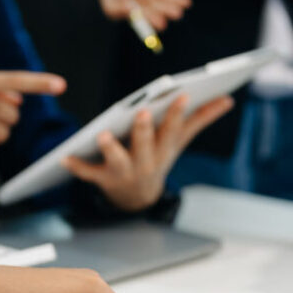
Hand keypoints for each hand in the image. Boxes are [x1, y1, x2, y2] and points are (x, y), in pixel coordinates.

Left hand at [62, 95, 233, 211]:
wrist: (137, 197)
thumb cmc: (158, 157)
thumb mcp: (179, 141)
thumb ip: (202, 118)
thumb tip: (227, 100)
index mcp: (164, 149)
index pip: (172, 129)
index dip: (176, 113)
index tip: (181, 94)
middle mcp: (146, 161)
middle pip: (145, 145)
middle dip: (143, 131)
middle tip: (141, 114)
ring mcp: (124, 171)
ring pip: (117, 160)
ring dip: (111, 149)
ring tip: (103, 135)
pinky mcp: (102, 178)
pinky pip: (88, 174)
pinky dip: (76, 167)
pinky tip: (64, 157)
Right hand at [100, 0, 191, 29]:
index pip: (113, 8)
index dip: (121, 11)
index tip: (130, 9)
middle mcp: (132, 0)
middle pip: (140, 14)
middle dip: (151, 18)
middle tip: (161, 23)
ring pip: (158, 9)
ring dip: (167, 12)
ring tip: (177, 12)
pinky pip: (172, 0)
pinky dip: (179, 2)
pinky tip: (186, 2)